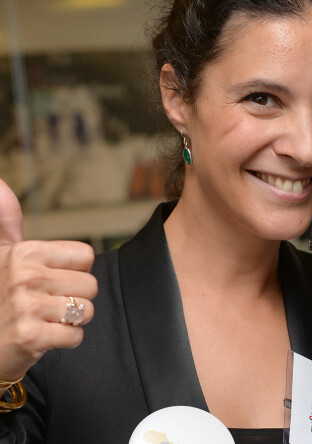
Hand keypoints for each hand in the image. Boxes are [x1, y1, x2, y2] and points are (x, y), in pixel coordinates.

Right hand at [0, 179, 97, 383]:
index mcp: (23, 252)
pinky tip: (44, 337)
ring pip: (85, 310)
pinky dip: (66, 341)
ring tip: (47, 320)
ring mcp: (25, 306)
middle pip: (90, 285)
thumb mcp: (2, 255)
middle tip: (50, 306)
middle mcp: (23, 275)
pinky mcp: (28, 336)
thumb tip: (1, 185)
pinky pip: (75, 336)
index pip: (86, 256)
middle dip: (76, 299)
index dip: (76, 272)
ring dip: (72, 321)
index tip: (54, 280)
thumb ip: (6, 222)